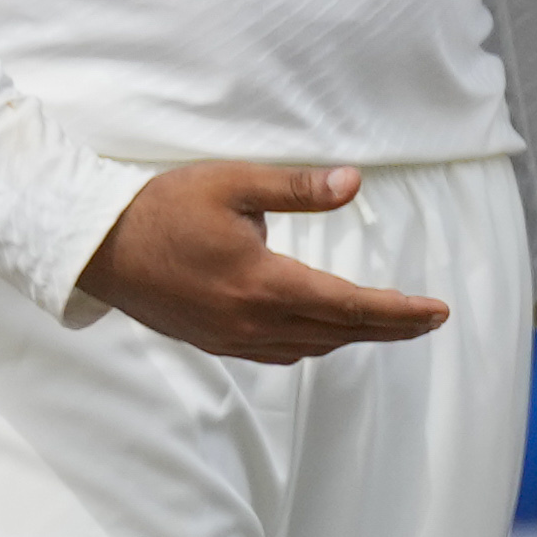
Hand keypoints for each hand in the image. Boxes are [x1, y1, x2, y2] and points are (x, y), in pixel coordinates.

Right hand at [77, 161, 452, 365]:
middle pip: (340, 333)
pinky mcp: (217, 343)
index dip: (399, 310)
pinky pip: (281, 353)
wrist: (99, 250)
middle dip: (391, 328)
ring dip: (354, 337)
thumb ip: (297, 189)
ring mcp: (233, 338)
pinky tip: (326, 333)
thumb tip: (354, 183)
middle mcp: (253, 321)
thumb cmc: (163, 208)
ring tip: (390, 325)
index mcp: (263, 283)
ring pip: (312, 346)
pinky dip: (315, 344)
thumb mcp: (233, 183)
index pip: (350, 305)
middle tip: (430, 321)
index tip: (437, 310)